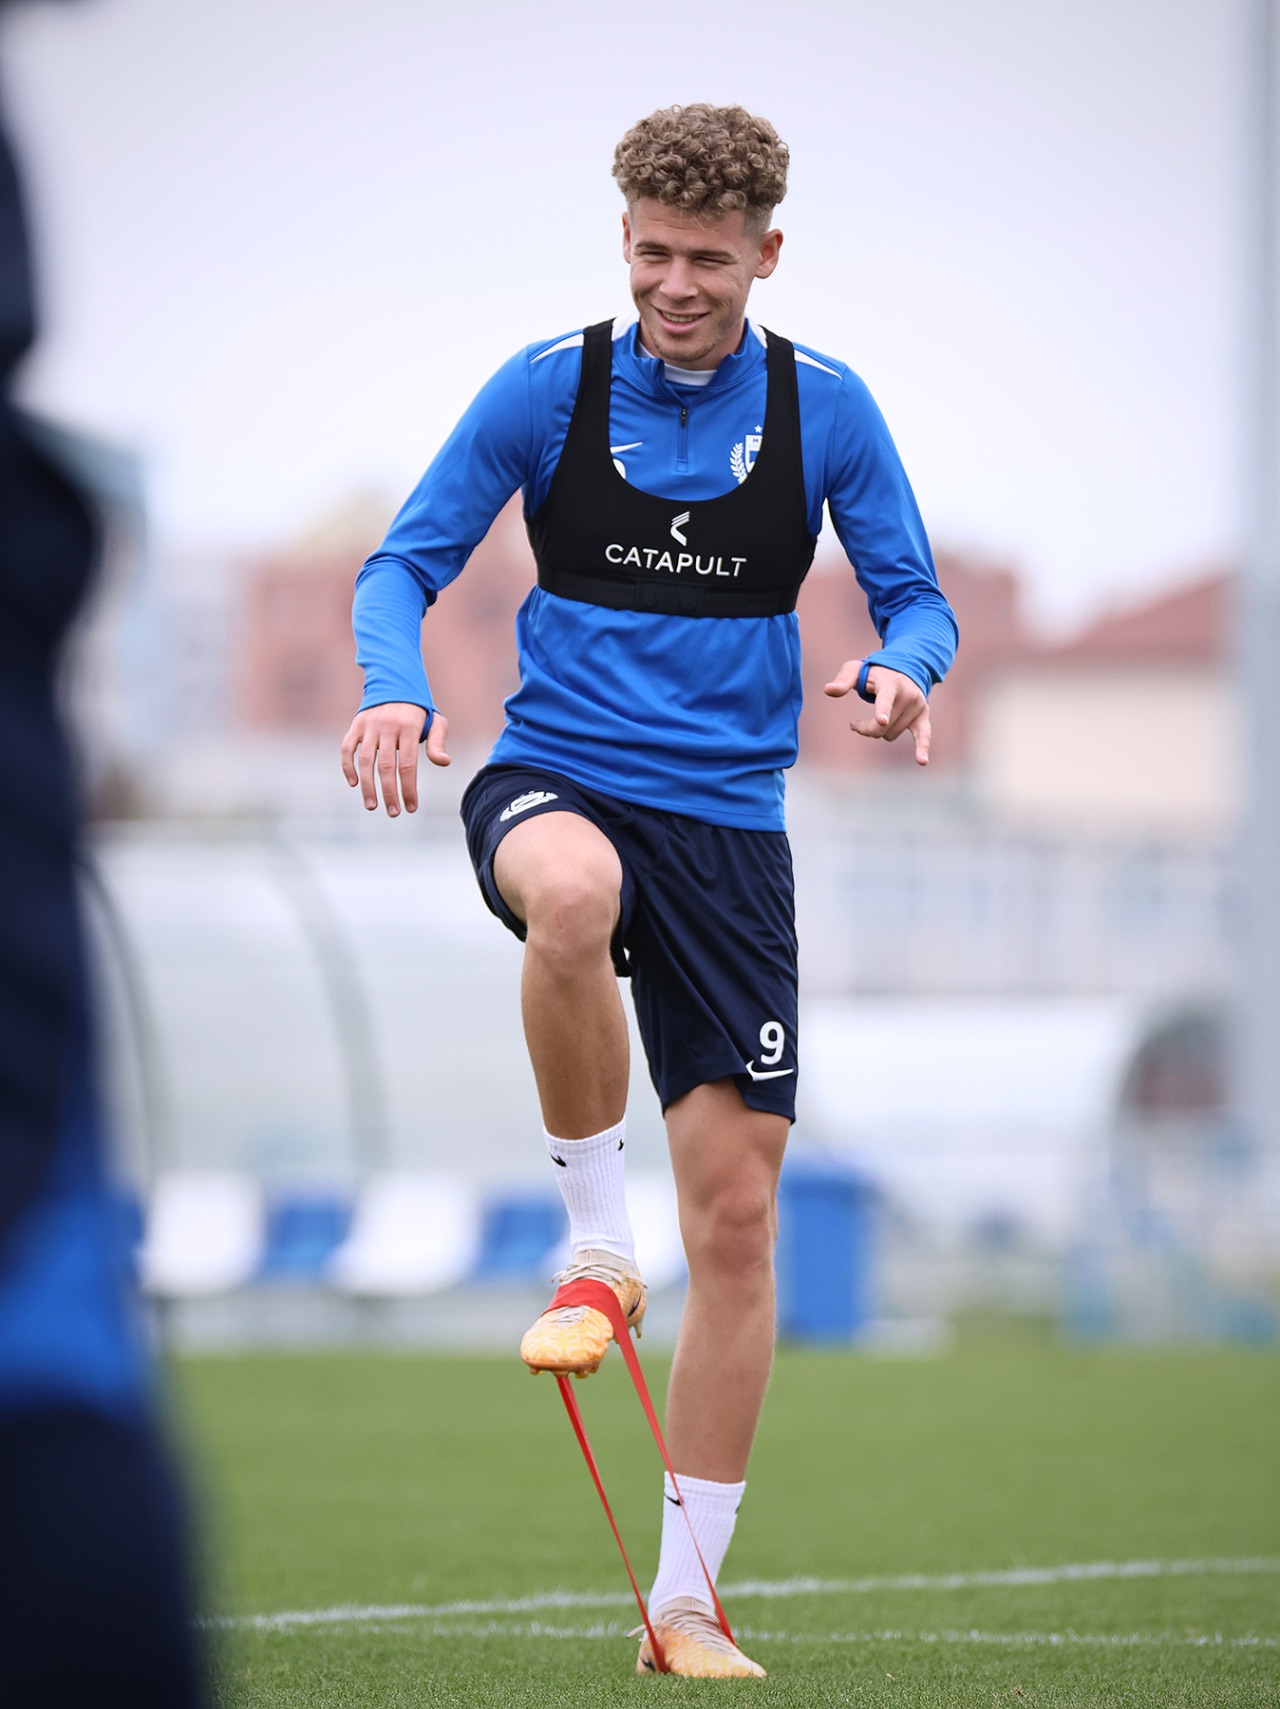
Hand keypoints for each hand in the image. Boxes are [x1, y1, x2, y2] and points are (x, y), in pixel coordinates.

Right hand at [339, 702, 448, 816]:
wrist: (394, 683)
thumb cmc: (418, 711)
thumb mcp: (435, 722)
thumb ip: (438, 742)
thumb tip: (444, 762)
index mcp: (409, 727)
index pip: (408, 765)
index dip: (409, 788)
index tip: (411, 807)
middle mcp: (388, 726)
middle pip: (387, 766)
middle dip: (389, 792)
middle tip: (393, 813)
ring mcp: (369, 726)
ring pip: (366, 760)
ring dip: (367, 786)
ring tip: (372, 806)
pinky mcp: (356, 725)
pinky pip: (347, 748)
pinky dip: (348, 766)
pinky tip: (354, 783)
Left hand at [823, 660, 929, 766]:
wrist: (903, 669)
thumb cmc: (873, 673)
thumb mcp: (855, 671)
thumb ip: (843, 681)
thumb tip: (828, 690)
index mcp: (890, 683)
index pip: (885, 699)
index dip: (882, 710)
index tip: (881, 721)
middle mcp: (907, 695)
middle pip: (882, 727)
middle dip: (866, 728)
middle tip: (855, 724)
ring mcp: (917, 706)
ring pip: (891, 734)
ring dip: (879, 732)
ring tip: (875, 720)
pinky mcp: (923, 717)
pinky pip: (924, 735)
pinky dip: (922, 748)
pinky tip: (922, 762)